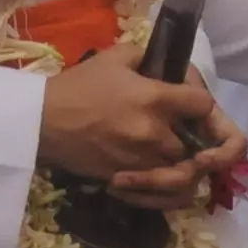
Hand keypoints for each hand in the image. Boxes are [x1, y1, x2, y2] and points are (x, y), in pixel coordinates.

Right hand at [36, 48, 241, 209]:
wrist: (42, 122)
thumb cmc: (77, 86)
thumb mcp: (114, 57)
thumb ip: (147, 56)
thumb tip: (166, 64)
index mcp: (156, 99)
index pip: (204, 104)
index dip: (199, 102)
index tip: (188, 102)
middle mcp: (156, 133)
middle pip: (195, 142)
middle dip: (188, 136)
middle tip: (176, 129)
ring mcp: (143, 160)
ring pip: (180, 170)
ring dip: (176, 162)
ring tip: (164, 152)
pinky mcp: (128, 180)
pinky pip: (160, 191)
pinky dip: (160, 184)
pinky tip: (153, 173)